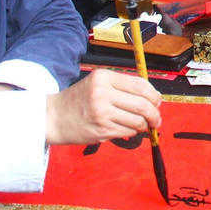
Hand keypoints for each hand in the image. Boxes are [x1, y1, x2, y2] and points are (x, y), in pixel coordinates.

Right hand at [45, 69, 161, 144]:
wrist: (53, 117)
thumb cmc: (80, 100)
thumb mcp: (98, 84)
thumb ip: (123, 87)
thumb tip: (154, 97)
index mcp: (104, 77)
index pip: (140, 85)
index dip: (154, 95)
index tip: (157, 102)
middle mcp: (102, 93)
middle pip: (143, 104)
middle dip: (155, 114)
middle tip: (156, 119)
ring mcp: (102, 113)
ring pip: (138, 121)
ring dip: (144, 125)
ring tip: (141, 125)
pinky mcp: (101, 130)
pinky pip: (128, 131)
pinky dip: (133, 132)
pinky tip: (127, 129)